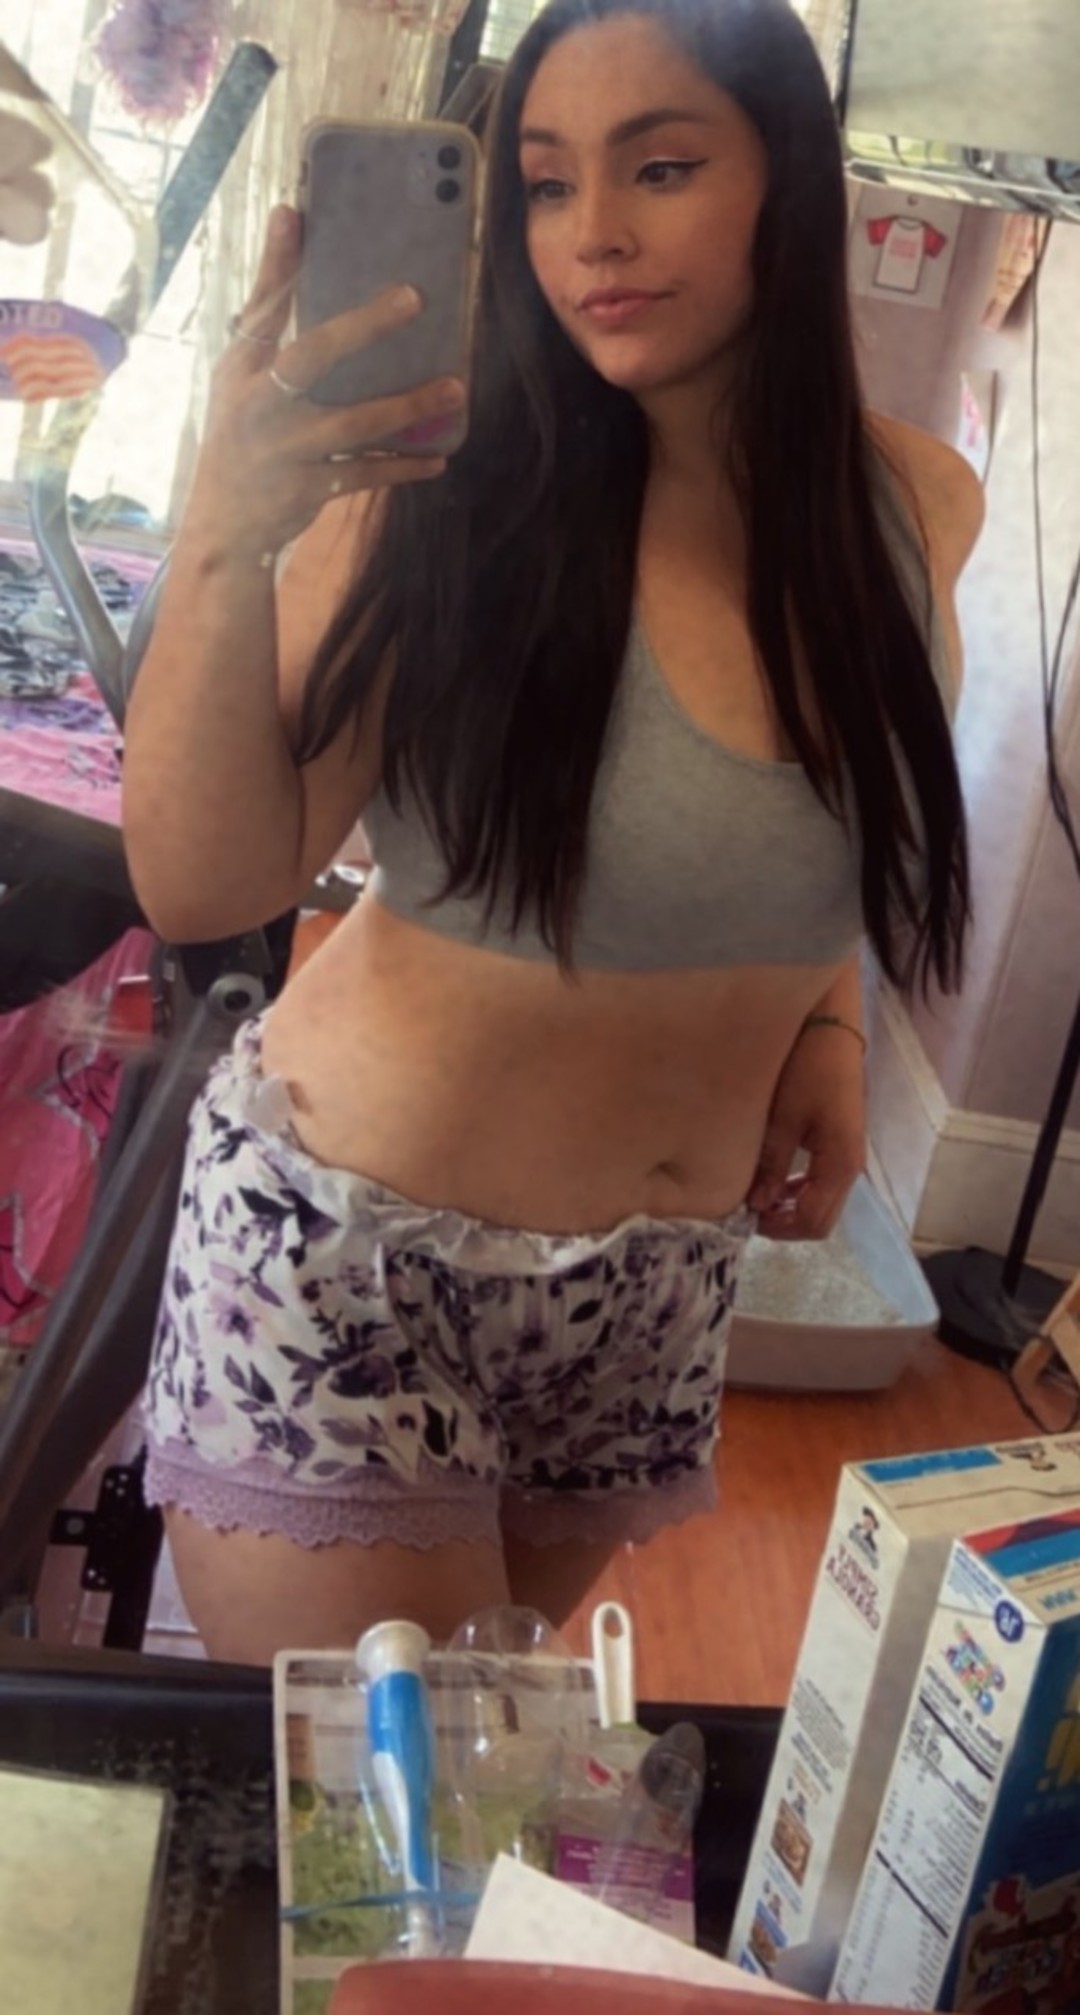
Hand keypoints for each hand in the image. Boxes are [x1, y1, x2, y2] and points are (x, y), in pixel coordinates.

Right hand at [187, 206, 462, 560]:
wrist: (224, 528)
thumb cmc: (241, 438)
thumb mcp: (240, 382)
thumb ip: (269, 318)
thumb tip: (292, 228)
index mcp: (240, 372)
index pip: (259, 308)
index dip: (277, 263)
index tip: (295, 213)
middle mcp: (259, 406)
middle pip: (311, 357)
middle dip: (362, 326)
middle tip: (415, 298)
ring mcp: (284, 451)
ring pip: (353, 423)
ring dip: (408, 406)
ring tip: (455, 388)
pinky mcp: (308, 491)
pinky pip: (366, 474)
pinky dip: (403, 465)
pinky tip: (439, 456)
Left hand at [748, 1024, 866, 1240]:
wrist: (830, 1028)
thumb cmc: (807, 1067)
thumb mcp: (783, 1118)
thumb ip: (771, 1165)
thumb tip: (757, 1205)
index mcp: (840, 1165)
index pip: (813, 1221)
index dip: (779, 1229)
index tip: (745, 1220)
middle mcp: (851, 1167)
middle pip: (821, 1219)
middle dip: (785, 1223)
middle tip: (747, 1213)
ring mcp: (848, 1155)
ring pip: (822, 1202)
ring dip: (791, 1207)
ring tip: (755, 1197)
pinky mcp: (841, 1143)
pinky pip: (821, 1181)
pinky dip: (798, 1189)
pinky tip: (773, 1178)